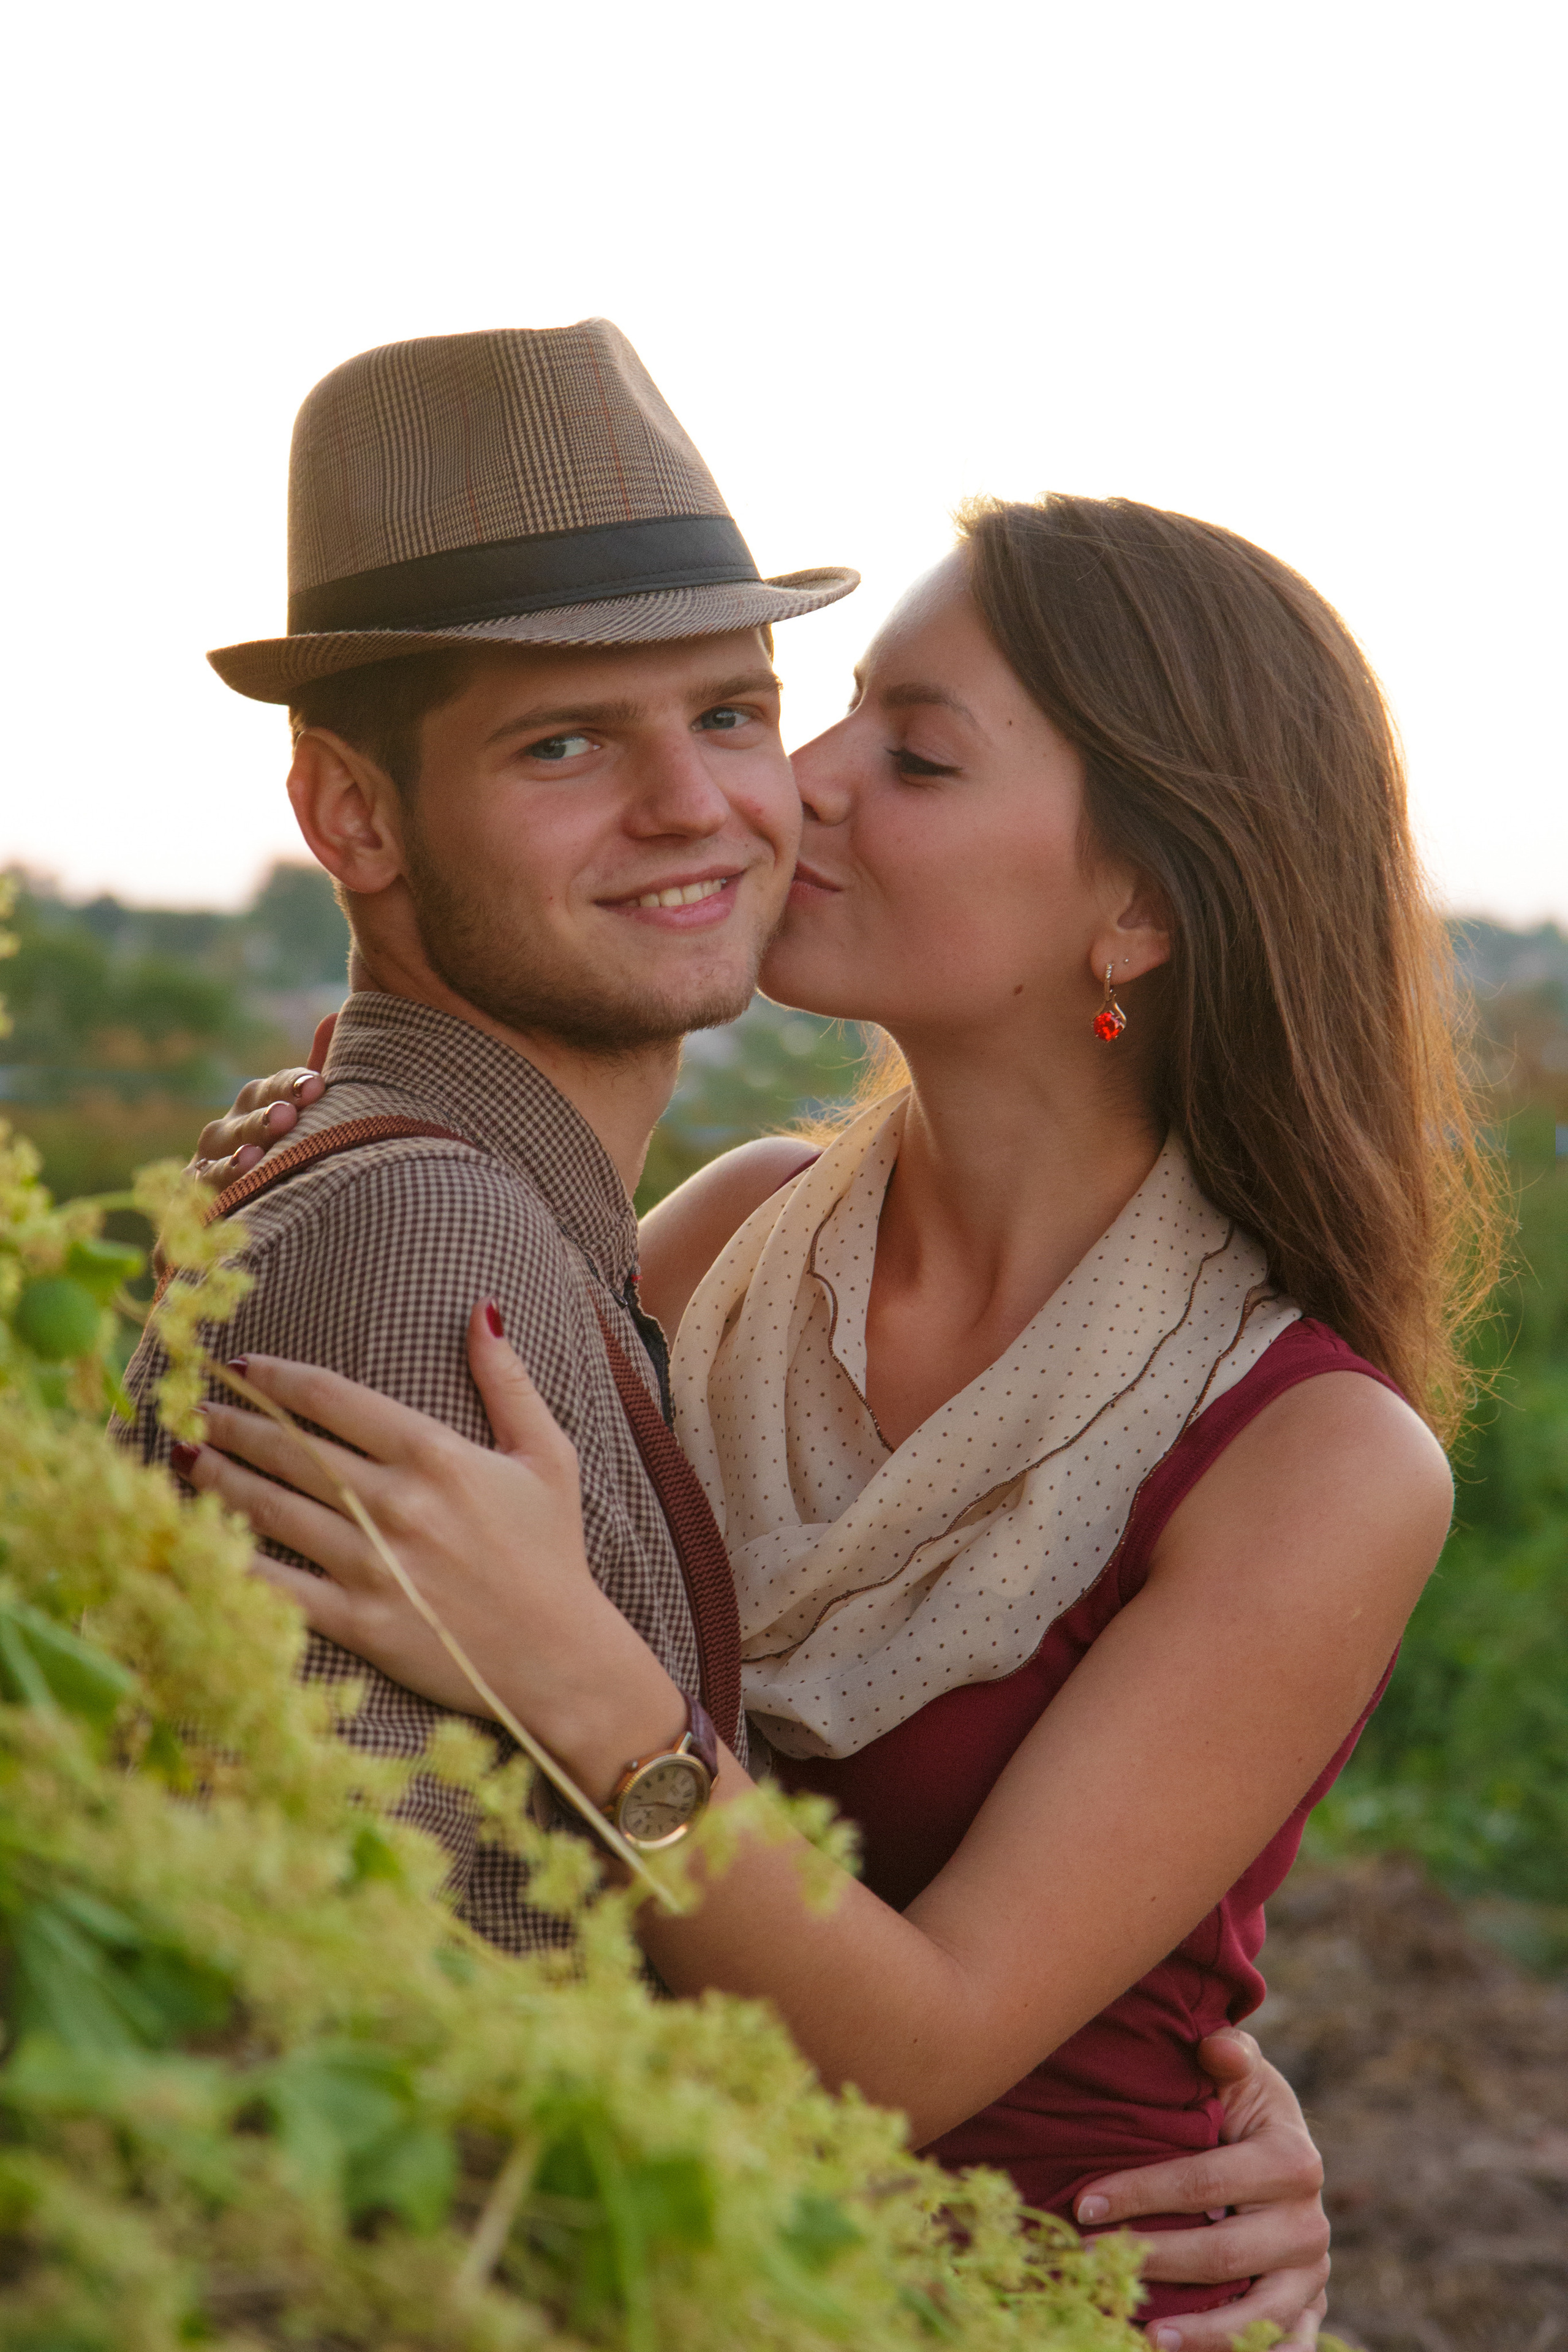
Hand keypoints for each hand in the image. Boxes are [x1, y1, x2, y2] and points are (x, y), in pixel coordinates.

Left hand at [171, 1302, 681, 1784]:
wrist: (560, 1658)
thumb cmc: (553, 1552)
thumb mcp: (546, 1455)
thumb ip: (507, 1381)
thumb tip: (483, 1309)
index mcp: (435, 1456)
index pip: (335, 1400)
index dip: (281, 1377)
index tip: (246, 1366)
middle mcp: (396, 1504)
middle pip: (291, 1450)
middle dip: (234, 1423)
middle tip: (193, 1405)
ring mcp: (373, 1565)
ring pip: (273, 1510)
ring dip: (220, 1478)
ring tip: (185, 1455)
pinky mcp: (359, 1622)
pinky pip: (278, 1586)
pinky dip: (231, 1560)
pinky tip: (196, 1538)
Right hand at [187, 1011, 337, 1187]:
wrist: (253, 1219)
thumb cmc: (288, 1161)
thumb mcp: (307, 1119)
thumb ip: (316, 1074)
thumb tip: (332, 1016)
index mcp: (259, 1106)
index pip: (275, 1088)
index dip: (292, 1086)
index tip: (316, 1087)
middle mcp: (231, 1129)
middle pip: (246, 1115)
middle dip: (266, 1115)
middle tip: (288, 1116)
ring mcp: (208, 1160)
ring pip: (222, 1149)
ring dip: (238, 1152)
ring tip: (259, 1153)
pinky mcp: (192, 1196)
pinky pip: (204, 1186)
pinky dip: (219, 1183)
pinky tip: (235, 1183)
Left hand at [1073, 2029, 1328, 2349]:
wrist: (1285, 2154)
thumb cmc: (1243, 2107)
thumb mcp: (1241, 2072)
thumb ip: (1228, 2055)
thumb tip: (1215, 2047)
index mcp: (1293, 2160)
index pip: (1206, 2181)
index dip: (1142, 2192)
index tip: (1083, 2203)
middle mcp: (1309, 2223)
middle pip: (1224, 2252)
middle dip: (1154, 2258)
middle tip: (1091, 2261)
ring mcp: (1311, 2274)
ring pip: (1258, 2313)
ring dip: (1204, 2332)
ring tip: (1147, 2335)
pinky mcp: (1307, 2309)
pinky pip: (1289, 2344)